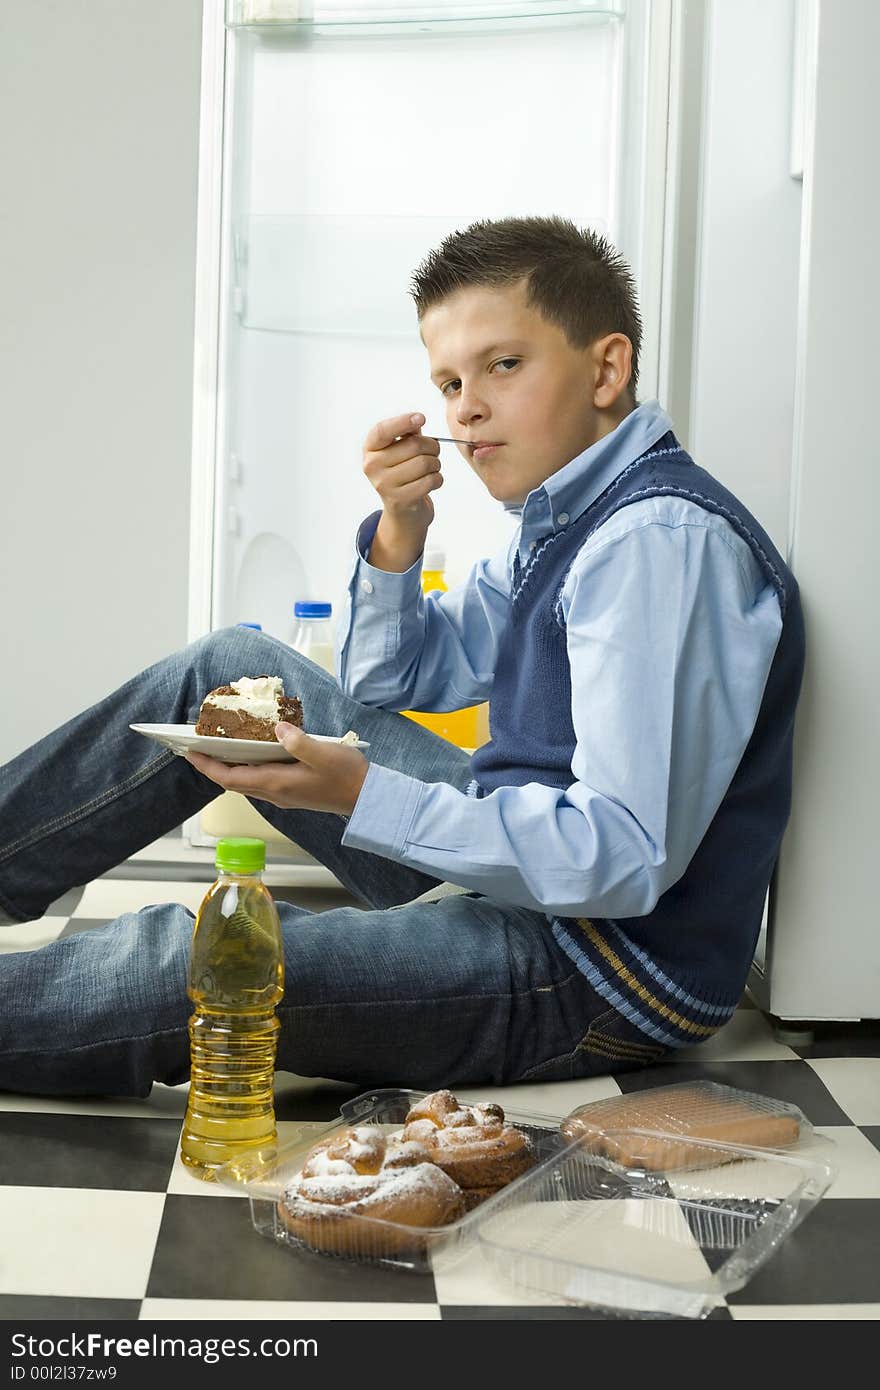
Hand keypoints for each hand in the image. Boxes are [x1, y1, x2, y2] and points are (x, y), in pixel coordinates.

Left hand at [185, 723, 369, 817]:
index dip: (208, 766)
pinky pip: (260, 782)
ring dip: (228, 769)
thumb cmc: (348, 776)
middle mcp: (276, 793)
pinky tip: (250, 757)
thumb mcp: (324, 754)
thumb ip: (299, 742)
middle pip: (233, 782)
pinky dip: (246, 770)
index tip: (190, 753)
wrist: (368, 798)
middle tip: (195, 749)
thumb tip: (278, 729)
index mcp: (278, 783)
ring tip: (217, 751)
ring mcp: (284, 795)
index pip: (231, 777)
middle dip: (212, 767)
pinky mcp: (292, 792)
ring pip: (246, 783)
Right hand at [362, 411, 442, 569]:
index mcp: (370, 449)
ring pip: (425, 463)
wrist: (404, 510)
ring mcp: (383, 484)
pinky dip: (438, 479)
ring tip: (432, 468)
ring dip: (436, 464)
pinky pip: (430, 481)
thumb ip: (408, 433)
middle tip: (434, 452)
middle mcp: (372, 466)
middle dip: (432, 447)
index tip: (422, 418)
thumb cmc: (404, 472)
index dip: (403, 422)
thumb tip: (417, 421)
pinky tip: (433, 481)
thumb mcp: (401, 449)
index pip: (383, 431)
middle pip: (413, 445)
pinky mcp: (399, 500)